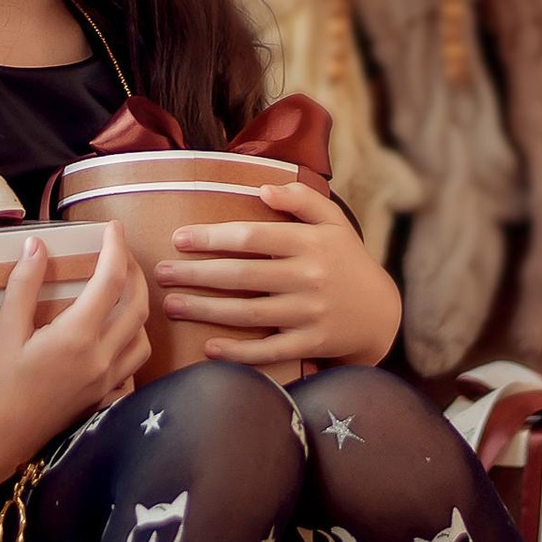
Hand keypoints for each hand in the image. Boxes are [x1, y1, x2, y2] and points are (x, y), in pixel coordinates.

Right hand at [0, 221, 151, 496]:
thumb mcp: (3, 331)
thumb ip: (25, 285)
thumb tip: (38, 245)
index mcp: (77, 337)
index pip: (111, 280)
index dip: (116, 248)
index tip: (112, 227)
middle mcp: (100, 359)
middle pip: (137, 307)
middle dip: (135, 273)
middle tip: (119, 252)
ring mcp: (104, 383)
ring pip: (142, 339)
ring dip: (139, 310)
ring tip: (121, 292)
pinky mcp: (100, 401)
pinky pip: (132, 371)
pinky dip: (132, 348)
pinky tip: (115, 340)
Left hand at [154, 181, 399, 374]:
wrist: (381, 312)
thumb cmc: (346, 260)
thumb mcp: (333, 222)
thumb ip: (302, 199)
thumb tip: (263, 188)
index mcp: (310, 242)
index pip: (252, 237)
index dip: (212, 238)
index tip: (179, 238)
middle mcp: (308, 276)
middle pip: (242, 276)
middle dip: (196, 274)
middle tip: (160, 273)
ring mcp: (310, 313)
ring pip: (248, 314)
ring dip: (205, 310)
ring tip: (171, 304)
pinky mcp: (311, 343)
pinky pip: (269, 350)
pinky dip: (238, 353)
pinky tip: (208, 348)